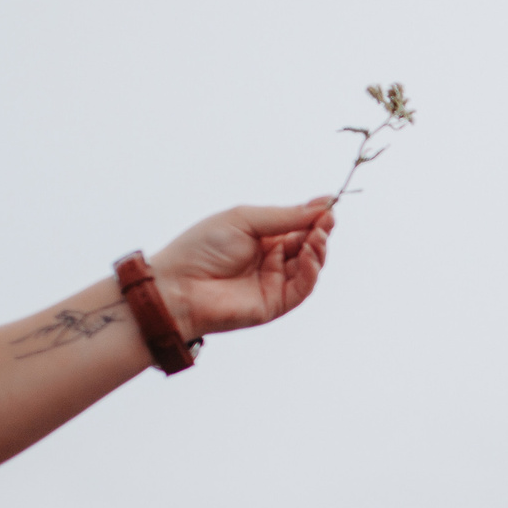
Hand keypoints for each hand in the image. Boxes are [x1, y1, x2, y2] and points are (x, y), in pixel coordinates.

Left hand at [151, 200, 335, 340]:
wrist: (178, 285)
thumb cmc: (202, 248)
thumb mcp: (245, 220)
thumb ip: (284, 216)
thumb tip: (321, 207)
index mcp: (262, 237)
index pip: (297, 225)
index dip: (315, 215)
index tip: (329, 203)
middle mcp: (271, 260)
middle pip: (308, 244)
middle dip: (320, 230)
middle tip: (328, 218)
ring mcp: (274, 282)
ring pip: (310, 266)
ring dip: (318, 249)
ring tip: (317, 235)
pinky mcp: (275, 304)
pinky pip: (302, 287)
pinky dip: (311, 270)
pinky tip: (308, 254)